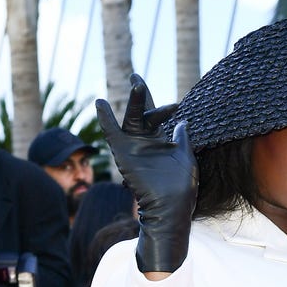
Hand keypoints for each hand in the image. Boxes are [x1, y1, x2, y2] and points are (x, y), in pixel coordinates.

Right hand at [96, 74, 197, 274]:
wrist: (172, 208)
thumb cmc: (182, 188)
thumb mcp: (187, 158)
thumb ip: (183, 139)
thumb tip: (183, 121)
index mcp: (161, 141)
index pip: (158, 117)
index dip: (163, 108)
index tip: (176, 107)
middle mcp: (146, 142)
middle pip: (141, 112)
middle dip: (140, 95)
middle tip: (137, 77)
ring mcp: (134, 147)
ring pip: (130, 119)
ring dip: (133, 102)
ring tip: (137, 83)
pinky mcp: (124, 155)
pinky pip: (111, 134)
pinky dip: (105, 119)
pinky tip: (100, 103)